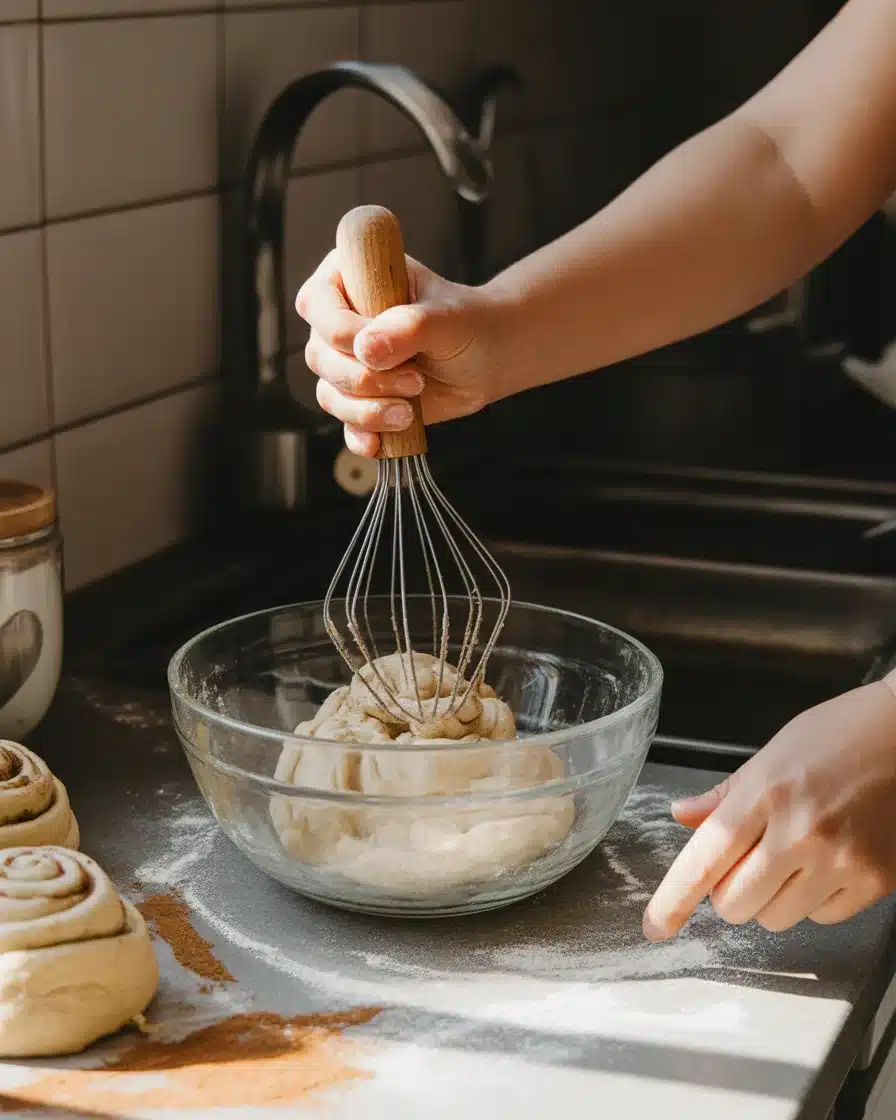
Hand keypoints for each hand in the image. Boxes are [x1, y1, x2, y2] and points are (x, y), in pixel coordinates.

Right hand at [295, 251, 504, 456]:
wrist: (487, 358)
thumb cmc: (465, 324)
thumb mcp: (445, 318)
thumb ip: (408, 327)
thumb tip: (366, 349)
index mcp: (349, 278)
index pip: (318, 305)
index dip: (343, 333)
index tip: (385, 348)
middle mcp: (338, 321)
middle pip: (321, 356)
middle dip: (365, 378)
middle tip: (414, 379)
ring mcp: (344, 363)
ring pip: (330, 393)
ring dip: (368, 410)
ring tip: (409, 411)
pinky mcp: (358, 399)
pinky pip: (345, 423)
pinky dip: (360, 435)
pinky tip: (378, 444)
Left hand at [643, 673, 895, 939]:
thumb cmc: (840, 735)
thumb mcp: (773, 752)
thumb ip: (726, 795)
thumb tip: (682, 816)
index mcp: (765, 792)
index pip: (705, 858)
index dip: (673, 899)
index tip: (655, 926)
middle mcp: (800, 831)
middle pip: (735, 903)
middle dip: (730, 891)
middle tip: (749, 859)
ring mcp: (841, 860)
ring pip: (776, 917)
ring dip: (772, 898)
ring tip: (794, 854)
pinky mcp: (875, 881)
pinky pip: (822, 917)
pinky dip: (814, 900)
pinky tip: (827, 861)